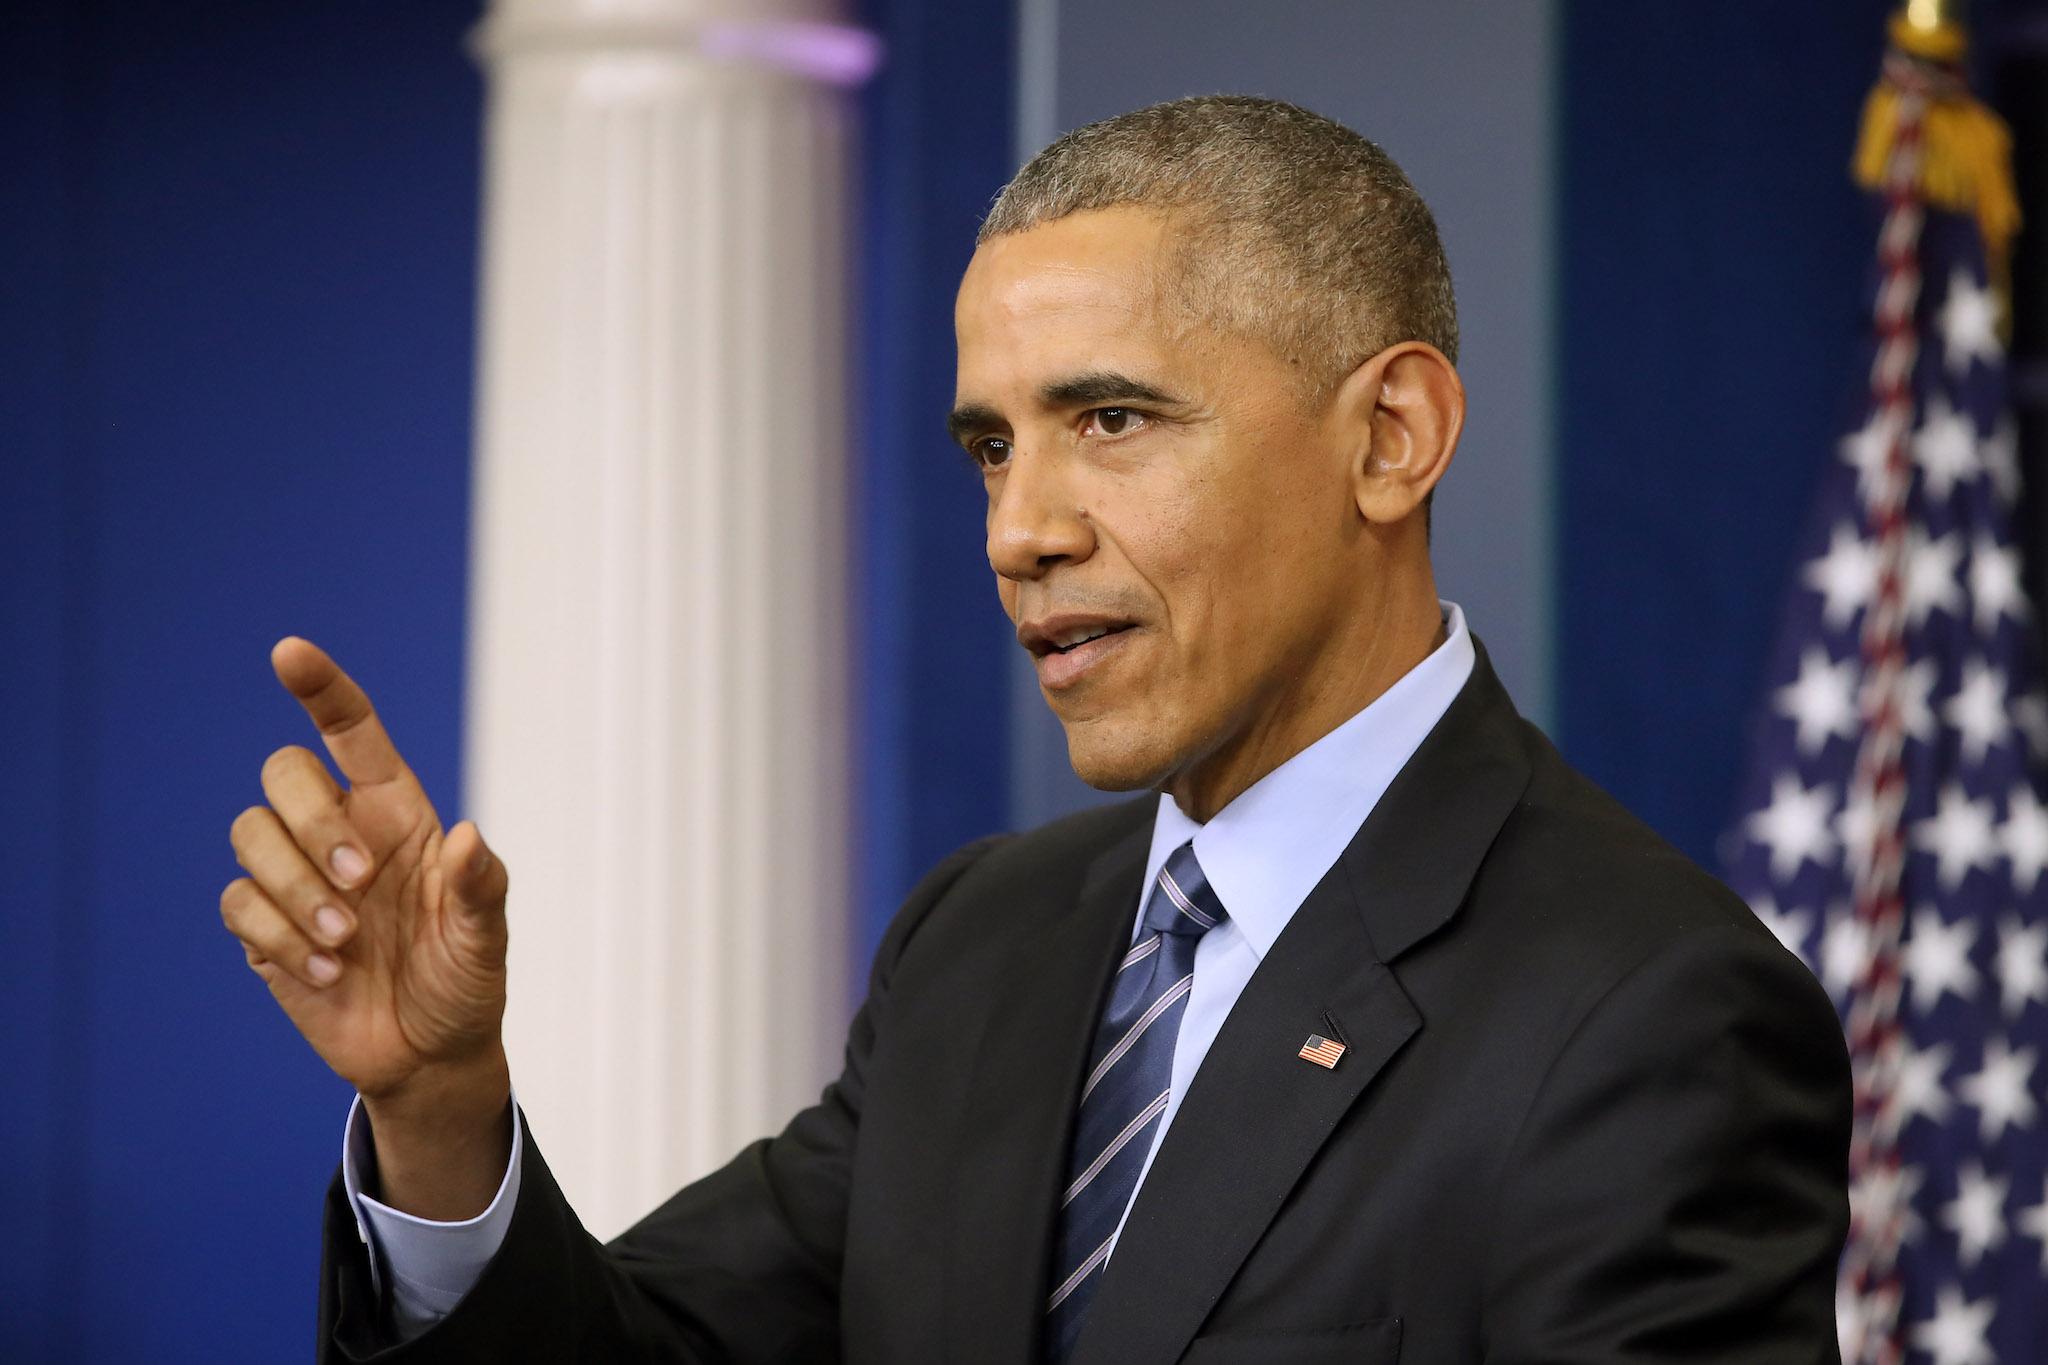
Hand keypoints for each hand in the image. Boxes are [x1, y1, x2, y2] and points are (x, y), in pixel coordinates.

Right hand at [222, 638, 511, 1214]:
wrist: (430, 1054)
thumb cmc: (464, 979)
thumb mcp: (487, 938)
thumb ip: (482, 888)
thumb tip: (466, 837)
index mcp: (395, 812)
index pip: (350, 730)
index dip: (320, 686)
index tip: (289, 652)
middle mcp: (340, 832)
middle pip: (284, 773)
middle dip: (312, 822)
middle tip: (361, 883)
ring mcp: (297, 878)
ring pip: (249, 834)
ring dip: (294, 888)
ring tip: (347, 943)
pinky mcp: (263, 929)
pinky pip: (239, 904)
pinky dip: (279, 937)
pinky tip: (326, 973)